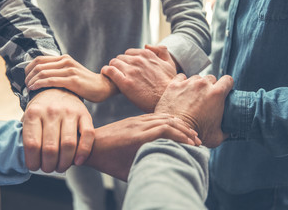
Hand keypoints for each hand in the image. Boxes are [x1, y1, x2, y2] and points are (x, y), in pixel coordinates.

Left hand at [23, 88, 93, 172]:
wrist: (58, 90)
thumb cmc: (42, 110)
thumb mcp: (28, 117)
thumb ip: (26, 135)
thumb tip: (25, 160)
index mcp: (34, 112)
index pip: (32, 144)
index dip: (33, 161)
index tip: (34, 167)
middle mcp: (52, 111)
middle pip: (50, 148)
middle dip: (49, 165)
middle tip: (48, 169)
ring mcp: (70, 112)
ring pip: (69, 144)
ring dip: (64, 163)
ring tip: (61, 167)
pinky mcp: (85, 114)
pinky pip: (88, 135)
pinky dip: (84, 152)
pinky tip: (78, 161)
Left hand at [25, 55, 117, 101]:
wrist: (104, 86)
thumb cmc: (86, 84)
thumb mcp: (72, 73)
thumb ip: (60, 72)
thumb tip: (42, 78)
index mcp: (64, 59)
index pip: (39, 59)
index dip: (28, 69)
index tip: (26, 79)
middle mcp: (66, 61)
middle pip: (38, 65)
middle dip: (28, 76)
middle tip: (25, 85)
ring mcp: (70, 70)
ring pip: (43, 72)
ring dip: (32, 81)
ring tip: (28, 88)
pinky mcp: (73, 80)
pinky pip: (50, 80)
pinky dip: (39, 84)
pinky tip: (34, 89)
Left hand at [84, 113, 201, 180]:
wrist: (90, 144)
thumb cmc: (107, 161)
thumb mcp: (126, 171)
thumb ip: (144, 168)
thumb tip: (161, 171)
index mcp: (136, 138)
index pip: (165, 131)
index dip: (181, 137)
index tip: (193, 145)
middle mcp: (137, 126)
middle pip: (167, 122)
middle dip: (185, 131)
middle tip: (197, 140)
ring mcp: (135, 120)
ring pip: (162, 117)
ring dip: (178, 124)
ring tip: (191, 133)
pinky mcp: (133, 119)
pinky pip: (154, 115)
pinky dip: (168, 119)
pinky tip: (176, 124)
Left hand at [101, 45, 176, 112]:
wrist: (167, 100)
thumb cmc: (169, 85)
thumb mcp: (170, 64)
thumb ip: (161, 51)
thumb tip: (146, 46)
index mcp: (147, 55)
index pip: (129, 53)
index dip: (127, 61)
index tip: (127, 68)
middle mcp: (138, 61)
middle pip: (120, 58)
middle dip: (120, 65)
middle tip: (121, 74)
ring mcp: (131, 71)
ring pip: (113, 63)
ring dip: (112, 68)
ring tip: (113, 76)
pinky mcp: (125, 83)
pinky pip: (109, 71)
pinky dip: (106, 71)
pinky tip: (106, 75)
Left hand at [155, 74, 233, 147]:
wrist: (175, 133)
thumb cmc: (197, 136)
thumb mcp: (218, 136)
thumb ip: (226, 130)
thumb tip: (230, 130)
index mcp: (217, 94)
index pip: (228, 80)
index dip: (227, 85)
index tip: (223, 91)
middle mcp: (203, 85)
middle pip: (211, 78)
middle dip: (210, 86)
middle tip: (206, 97)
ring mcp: (187, 83)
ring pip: (196, 78)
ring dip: (196, 85)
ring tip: (192, 96)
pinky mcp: (174, 85)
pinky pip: (181, 77)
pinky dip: (182, 82)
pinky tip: (181, 91)